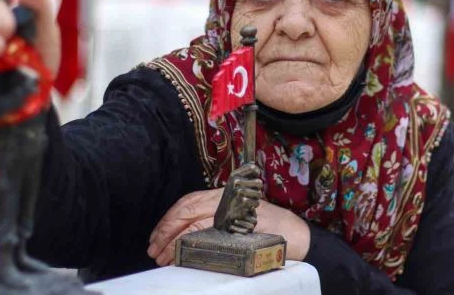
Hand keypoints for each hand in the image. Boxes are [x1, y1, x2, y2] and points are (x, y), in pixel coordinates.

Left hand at [147, 189, 310, 266]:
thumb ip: (217, 219)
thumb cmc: (271, 228)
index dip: (170, 218)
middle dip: (166, 230)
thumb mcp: (242, 218)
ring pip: (195, 222)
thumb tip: (185, 235)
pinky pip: (211, 235)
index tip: (157, 235)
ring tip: (164, 256)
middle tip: (154, 248)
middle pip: (188, 210)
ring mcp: (235, 213)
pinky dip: (193, 246)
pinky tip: (184, 257)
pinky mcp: (242, 228)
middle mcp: (229, 200)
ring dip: (175, 241)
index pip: (189, 201)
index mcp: (226, 195)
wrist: (299, 236)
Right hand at [213, 162, 262, 233]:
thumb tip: (257, 168)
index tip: (254, 178)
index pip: (253, 168)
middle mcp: (235, 181)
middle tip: (250, 194)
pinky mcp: (242, 201)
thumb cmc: (233, 198)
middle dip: (257, 190)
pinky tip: (246, 207)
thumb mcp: (236, 184)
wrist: (223, 215)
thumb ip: (246, 175)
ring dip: (256, 199)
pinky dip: (254, 206)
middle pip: (259, 182)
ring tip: (247, 201)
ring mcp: (239, 191)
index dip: (256, 173)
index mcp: (234, 175)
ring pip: (259, 193)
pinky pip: (256, 202)